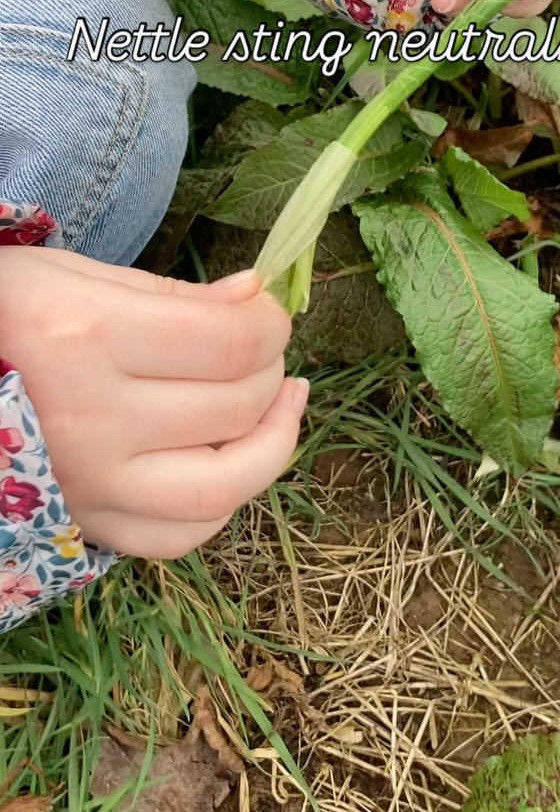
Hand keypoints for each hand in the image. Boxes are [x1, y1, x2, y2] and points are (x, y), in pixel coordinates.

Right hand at [0, 247, 305, 557]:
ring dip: (271, 442)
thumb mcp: (74, 275)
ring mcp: (89, 483)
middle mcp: (92, 418)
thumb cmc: (2, 313)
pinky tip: (230, 459)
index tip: (268, 313)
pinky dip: (221, 502)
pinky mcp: (85, 523)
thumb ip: (172, 293)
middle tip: (265, 350)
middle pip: (234, 406)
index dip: (270, 325)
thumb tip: (254, 297)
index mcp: (88, 335)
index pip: (229, 343)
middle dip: (271, 370)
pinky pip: (178, 536)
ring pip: (222, 486)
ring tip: (279, 405)